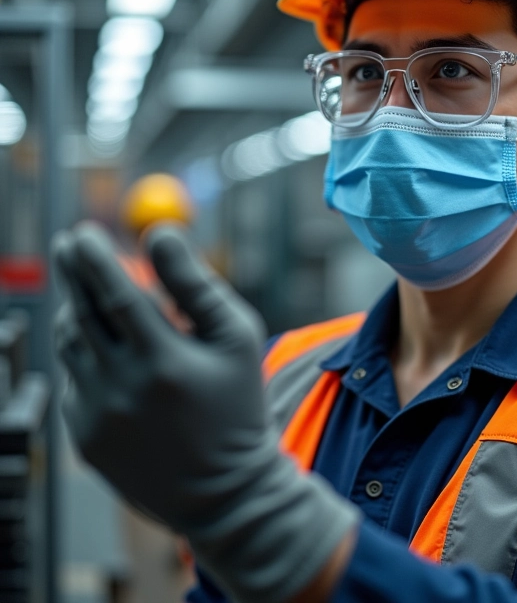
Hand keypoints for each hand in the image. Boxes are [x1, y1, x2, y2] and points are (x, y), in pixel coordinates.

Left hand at [54, 222, 358, 602]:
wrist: (224, 491)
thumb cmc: (239, 404)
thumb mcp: (237, 338)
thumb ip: (197, 283)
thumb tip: (160, 233)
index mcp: (163, 361)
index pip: (115, 295)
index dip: (95, 260)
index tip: (82, 232)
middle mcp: (120, 391)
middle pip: (80, 315)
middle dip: (74, 272)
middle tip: (71, 242)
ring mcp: (95, 419)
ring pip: (71, 347)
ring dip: (79, 313)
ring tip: (99, 298)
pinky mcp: (83, 440)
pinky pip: (74, 381)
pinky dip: (87, 357)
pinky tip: (117, 359)